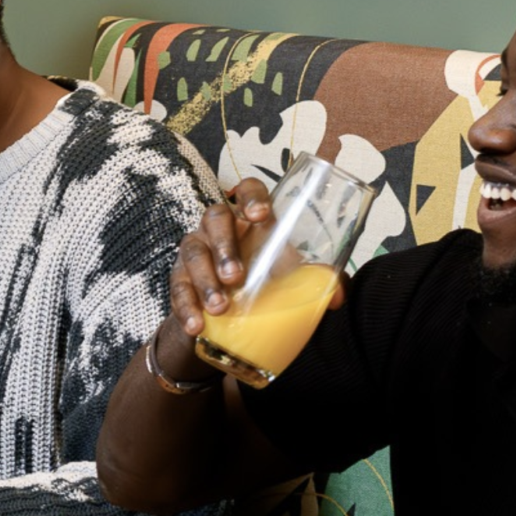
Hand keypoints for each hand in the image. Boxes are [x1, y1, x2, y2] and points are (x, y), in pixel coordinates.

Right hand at [166, 179, 346, 339]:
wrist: (227, 313)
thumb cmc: (262, 281)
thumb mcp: (286, 275)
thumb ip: (312, 281)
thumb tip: (337, 297)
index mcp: (248, 219)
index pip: (246, 189)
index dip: (251, 196)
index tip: (261, 215)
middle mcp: (218, 228)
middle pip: (214, 218)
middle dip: (224, 246)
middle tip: (235, 275)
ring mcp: (195, 251)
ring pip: (193, 253)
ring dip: (206, 280)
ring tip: (220, 307)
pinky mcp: (179, 280)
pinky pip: (178, 289)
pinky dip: (187, 308)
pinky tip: (197, 325)